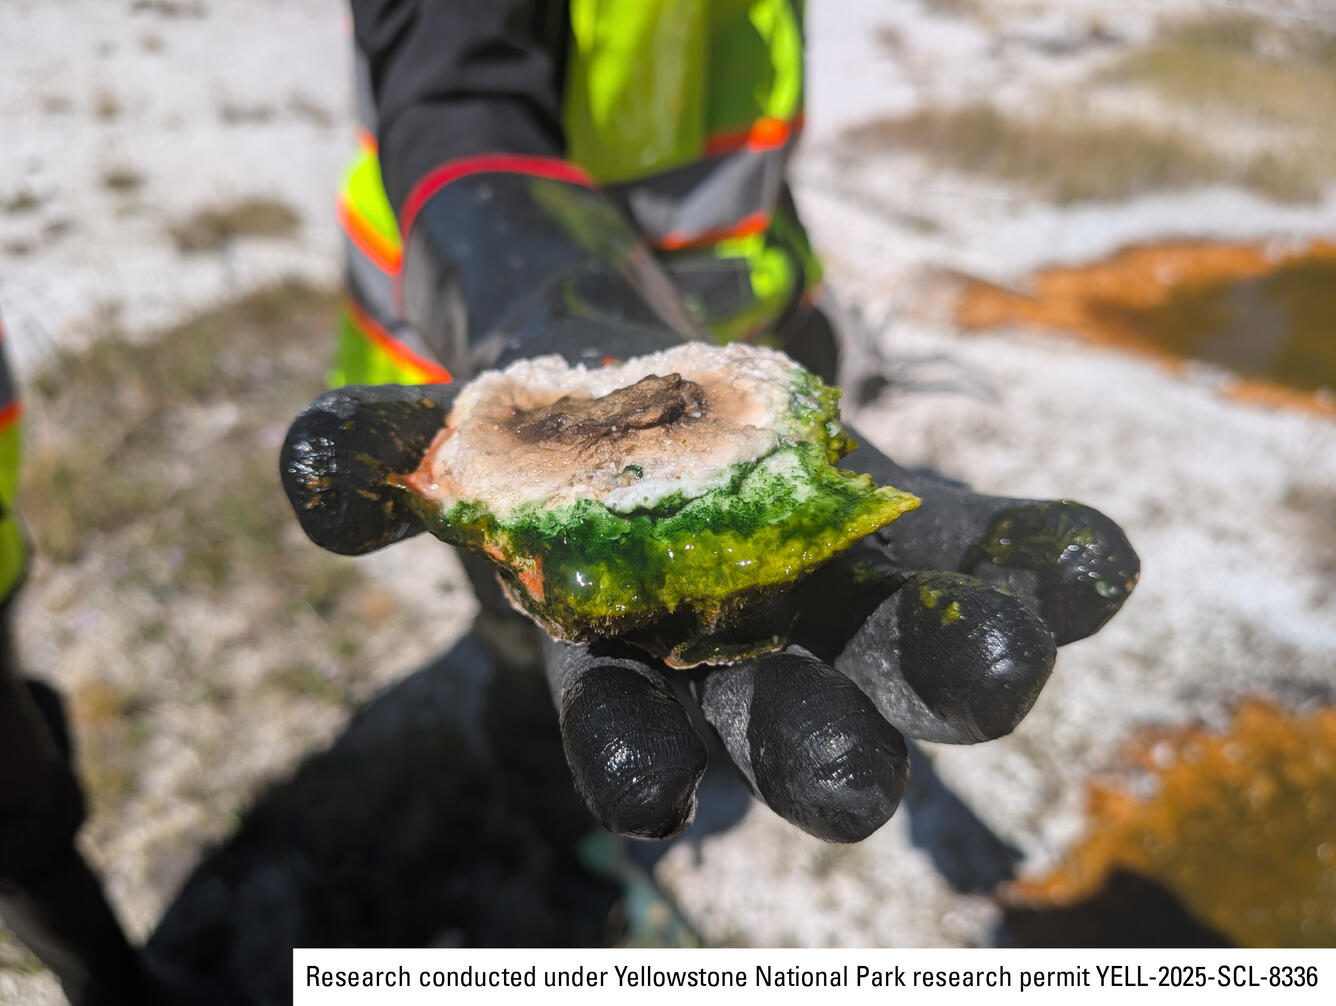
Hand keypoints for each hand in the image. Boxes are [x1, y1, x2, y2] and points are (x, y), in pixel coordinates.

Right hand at [280, 378, 1137, 842]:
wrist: (640, 385)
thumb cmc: (537, 433)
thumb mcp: (451, 439)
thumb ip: (375, 461)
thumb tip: (308, 466)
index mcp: (625, 649)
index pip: (622, 726)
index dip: (633, 758)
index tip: (658, 798)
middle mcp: (742, 648)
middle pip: (782, 717)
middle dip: (817, 747)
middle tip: (855, 785)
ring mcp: (837, 591)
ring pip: (901, 650)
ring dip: (957, 665)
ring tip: (1006, 656)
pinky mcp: (909, 525)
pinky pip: (980, 552)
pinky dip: (1038, 561)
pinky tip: (1093, 560)